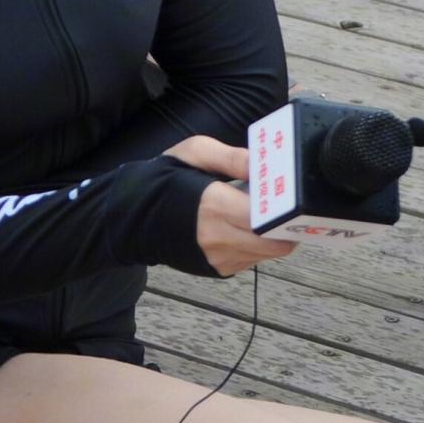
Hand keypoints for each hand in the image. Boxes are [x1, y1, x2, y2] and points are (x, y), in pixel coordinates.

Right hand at [167, 137, 298, 277]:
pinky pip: (251, 259)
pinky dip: (256, 245)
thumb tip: (264, 164)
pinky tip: (244, 226)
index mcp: (214, 206)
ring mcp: (219, 259)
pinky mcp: (218, 270)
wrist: (132, 217)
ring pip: (267, 254)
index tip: (291, 196)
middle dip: (287, 226)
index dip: (286, 209)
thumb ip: (232, 157)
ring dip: (273, 236)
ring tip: (263, 214)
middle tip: (288, 207)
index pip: (267, 218)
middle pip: (275, 243)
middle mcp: (218, 238)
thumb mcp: (194, 153)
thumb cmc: (165, 181)